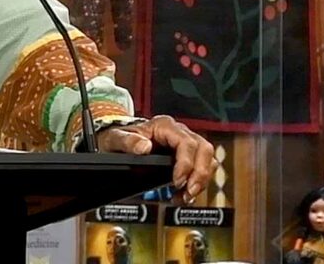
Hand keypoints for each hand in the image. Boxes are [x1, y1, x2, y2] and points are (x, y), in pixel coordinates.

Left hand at [95, 115, 214, 202]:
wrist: (116, 142)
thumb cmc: (118, 138)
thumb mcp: (115, 139)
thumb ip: (127, 141)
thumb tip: (144, 147)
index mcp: (163, 126)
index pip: (186, 142)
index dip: (186, 163)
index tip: (177, 181)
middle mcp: (178, 132)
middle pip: (203, 150)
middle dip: (200, 174)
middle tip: (188, 193)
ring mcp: (185, 144)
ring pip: (207, 159)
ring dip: (201, 181)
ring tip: (185, 196)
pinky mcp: (187, 157)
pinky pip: (201, 168)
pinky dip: (197, 183)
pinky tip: (184, 195)